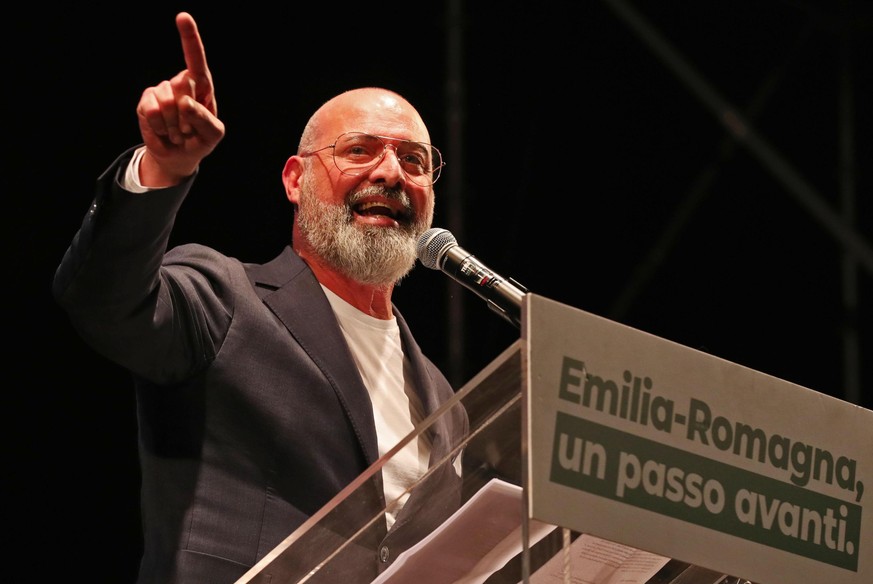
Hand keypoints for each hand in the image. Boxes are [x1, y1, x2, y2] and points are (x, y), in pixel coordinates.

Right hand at [136, 12, 224, 186]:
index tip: (182, 17)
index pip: (196, 59)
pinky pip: (152, 111)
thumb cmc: (200, 140)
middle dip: (189, 115)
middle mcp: (180, 82)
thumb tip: (185, 102)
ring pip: (168, 102)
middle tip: (190, 129)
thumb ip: (205, 119)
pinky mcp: (146, 102)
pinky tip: (164, 132)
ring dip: (175, 125)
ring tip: (178, 132)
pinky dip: (161, 127)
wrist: (178, 155)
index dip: (189, 38)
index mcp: (202, 85)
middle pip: (184, 86)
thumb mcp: (213, 134)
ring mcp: (161, 90)